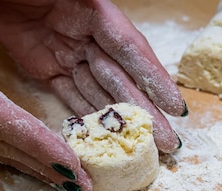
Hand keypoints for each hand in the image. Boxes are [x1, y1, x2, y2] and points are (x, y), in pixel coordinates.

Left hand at [0, 0, 187, 152]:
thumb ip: (90, 10)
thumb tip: (112, 43)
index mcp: (97, 13)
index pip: (132, 50)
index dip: (155, 80)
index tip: (176, 107)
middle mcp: (89, 37)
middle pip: (122, 79)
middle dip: (145, 112)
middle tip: (167, 143)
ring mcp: (68, 54)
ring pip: (100, 93)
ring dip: (121, 120)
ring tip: (143, 147)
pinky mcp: (45, 68)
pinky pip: (71, 96)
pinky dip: (87, 117)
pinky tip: (104, 137)